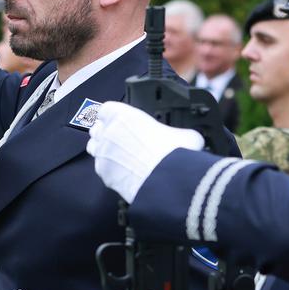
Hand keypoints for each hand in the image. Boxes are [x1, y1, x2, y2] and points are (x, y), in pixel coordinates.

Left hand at [86, 100, 205, 201]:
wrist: (165, 180)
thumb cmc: (174, 153)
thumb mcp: (186, 134)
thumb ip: (182, 132)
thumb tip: (194, 139)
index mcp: (124, 115)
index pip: (107, 108)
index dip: (114, 115)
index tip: (121, 121)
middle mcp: (109, 132)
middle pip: (97, 127)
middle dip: (106, 132)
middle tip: (121, 139)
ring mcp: (103, 153)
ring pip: (94, 146)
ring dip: (103, 149)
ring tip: (119, 155)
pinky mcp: (103, 173)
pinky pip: (100, 168)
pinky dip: (108, 169)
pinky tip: (123, 172)